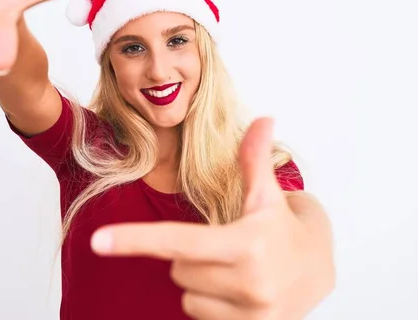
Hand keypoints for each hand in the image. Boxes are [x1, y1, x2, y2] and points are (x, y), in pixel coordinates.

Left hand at [90, 118, 335, 319]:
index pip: (179, 242)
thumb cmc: (285, 230)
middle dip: (191, 255)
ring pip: (186, 294)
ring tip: (234, 270)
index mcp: (247, 244)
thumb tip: (262, 118)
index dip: (135, 239)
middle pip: (178, 268)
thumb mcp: (268, 197)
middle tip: (224, 246)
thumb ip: (255, 160)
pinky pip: (198, 315)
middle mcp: (248, 283)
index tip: (97, 241)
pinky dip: (209, 302)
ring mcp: (249, 313)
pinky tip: (236, 292)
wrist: (320, 275)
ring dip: (200, 280)